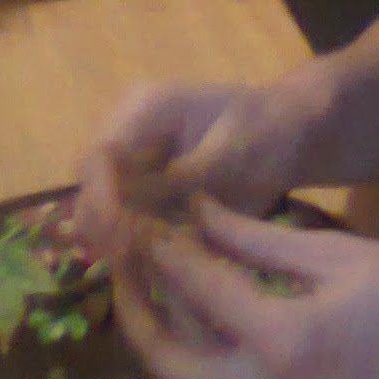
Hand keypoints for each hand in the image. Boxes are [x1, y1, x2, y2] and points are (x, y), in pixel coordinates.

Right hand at [73, 78, 322, 264]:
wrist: (289, 133)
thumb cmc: (265, 134)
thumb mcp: (229, 157)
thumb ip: (178, 182)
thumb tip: (129, 215)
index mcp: (145, 107)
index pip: (97, 157)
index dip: (98, 203)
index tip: (117, 244)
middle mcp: (127, 127)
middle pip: (89, 183)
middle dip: (100, 226)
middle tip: (127, 267)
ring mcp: (132, 155)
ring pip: (99, 202)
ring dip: (112, 237)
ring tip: (137, 271)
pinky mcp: (142, 183)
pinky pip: (121, 215)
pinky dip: (129, 240)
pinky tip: (147, 266)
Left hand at [113, 200, 378, 378]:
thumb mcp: (340, 253)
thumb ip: (260, 239)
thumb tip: (199, 214)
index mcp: (284, 343)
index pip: (201, 292)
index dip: (165, 250)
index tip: (138, 216)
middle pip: (172, 367)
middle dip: (137, 314)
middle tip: (121, 262)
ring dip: (165, 335)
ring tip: (146, 279)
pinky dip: (204, 349)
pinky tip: (200, 306)